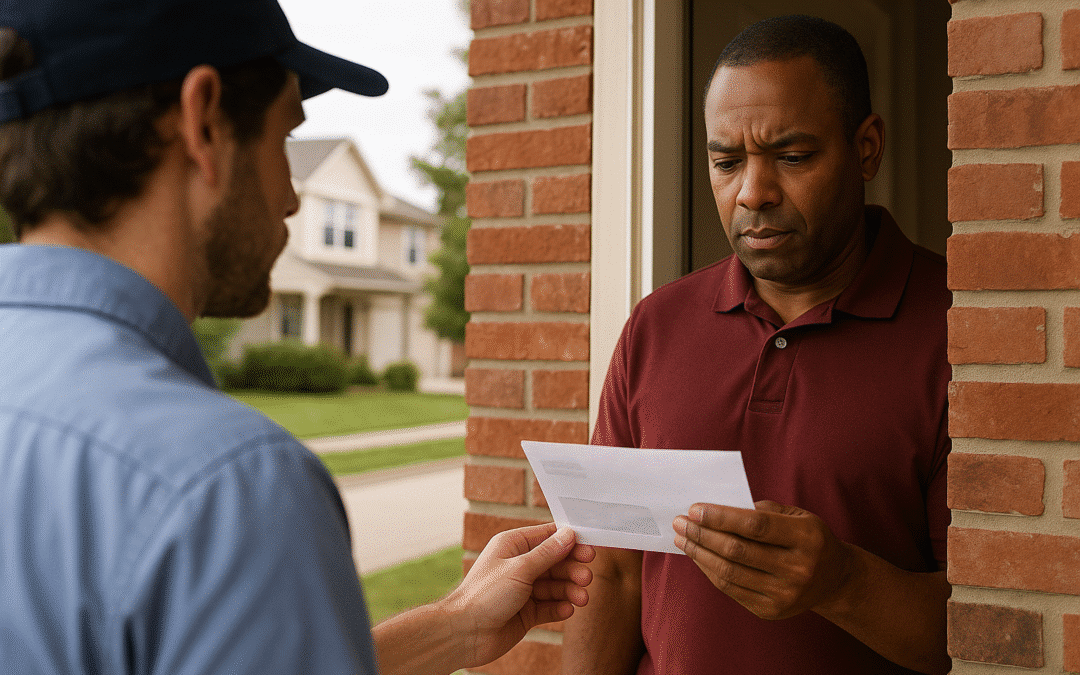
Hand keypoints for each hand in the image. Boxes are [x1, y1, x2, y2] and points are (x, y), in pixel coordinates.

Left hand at [441, 522, 594, 667]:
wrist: (464, 633)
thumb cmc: (483, 595)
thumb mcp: (519, 568)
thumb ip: (547, 553)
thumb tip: (568, 535)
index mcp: (513, 546)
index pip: (547, 537)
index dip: (569, 542)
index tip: (589, 547)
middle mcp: (519, 565)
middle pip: (555, 562)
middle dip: (572, 569)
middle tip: (586, 577)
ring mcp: (523, 589)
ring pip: (554, 586)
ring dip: (569, 590)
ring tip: (581, 597)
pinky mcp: (526, 612)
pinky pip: (549, 606)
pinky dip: (559, 607)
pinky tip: (567, 609)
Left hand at [673, 500, 853, 619]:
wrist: (834, 579)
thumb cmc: (808, 538)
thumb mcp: (797, 516)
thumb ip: (762, 510)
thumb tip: (716, 510)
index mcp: (806, 539)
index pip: (755, 526)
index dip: (721, 517)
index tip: (695, 509)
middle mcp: (797, 569)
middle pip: (738, 551)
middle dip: (703, 534)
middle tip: (681, 522)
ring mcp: (784, 595)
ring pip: (730, 573)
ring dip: (699, 554)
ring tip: (682, 539)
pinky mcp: (771, 611)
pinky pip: (731, 589)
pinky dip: (710, 571)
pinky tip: (698, 556)